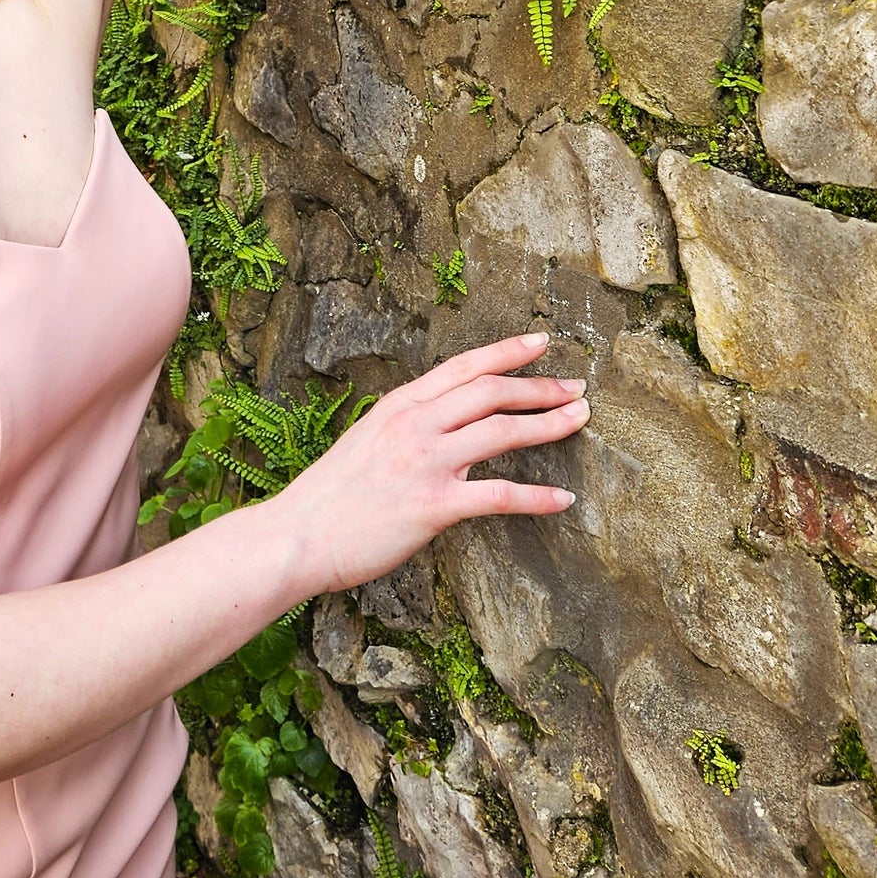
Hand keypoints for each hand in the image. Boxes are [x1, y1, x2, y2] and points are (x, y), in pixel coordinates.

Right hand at [268, 331, 585, 595]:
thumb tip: (440, 420)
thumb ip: (405, 425)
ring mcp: (425, 462)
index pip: (463, 366)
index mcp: (399, 405)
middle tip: (576, 387)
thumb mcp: (366, 439)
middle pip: (491, 391)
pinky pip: (497, 496)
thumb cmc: (329, 496)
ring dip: (548, 424)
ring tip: (580, 421)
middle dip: (540, 386)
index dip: (506, 351)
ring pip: (501, 431)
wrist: (297, 536)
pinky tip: (564, 500)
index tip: (540, 342)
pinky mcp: (433, 505)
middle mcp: (415, 424)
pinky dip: (536, 498)